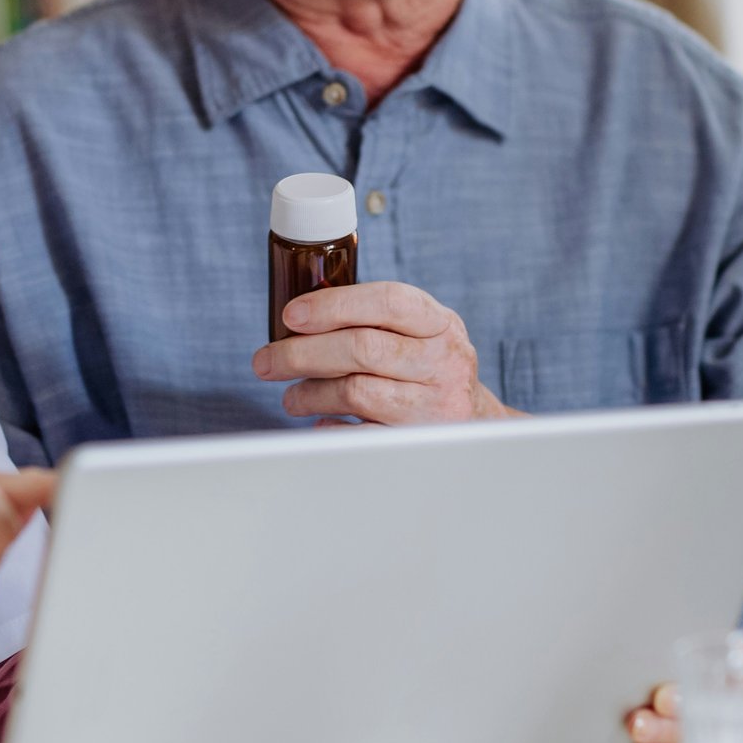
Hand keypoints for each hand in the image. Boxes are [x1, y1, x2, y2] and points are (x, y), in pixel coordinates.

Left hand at [252, 281, 515, 424]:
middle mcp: (443, 360)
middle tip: (265, 361)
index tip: (291, 315)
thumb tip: (294, 322)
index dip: (334, 305)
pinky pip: (360, 435)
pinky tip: (318, 421)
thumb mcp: (419, 333)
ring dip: (309, 392)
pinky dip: (330, 426)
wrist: (476, 425)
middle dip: (302, 353)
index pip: (388, 301)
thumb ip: (373, 320)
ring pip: (356, 391)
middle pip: (363, 348)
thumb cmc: (428, 369)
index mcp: (439, 323)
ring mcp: (434, 404)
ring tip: (291, 396)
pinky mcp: (418, 441)